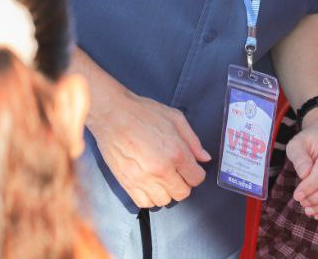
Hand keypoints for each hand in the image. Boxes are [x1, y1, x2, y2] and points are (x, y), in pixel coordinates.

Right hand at [82, 69, 210, 207]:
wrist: (113, 114)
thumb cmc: (144, 113)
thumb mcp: (175, 118)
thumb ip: (193, 141)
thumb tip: (205, 158)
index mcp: (176, 153)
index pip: (196, 178)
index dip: (196, 173)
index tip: (190, 167)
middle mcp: (162, 171)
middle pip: (182, 193)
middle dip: (182, 183)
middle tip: (175, 171)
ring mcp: (143, 180)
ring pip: (164, 201)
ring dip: (166, 191)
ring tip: (161, 177)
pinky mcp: (127, 184)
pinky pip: (144, 203)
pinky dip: (149, 197)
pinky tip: (148, 183)